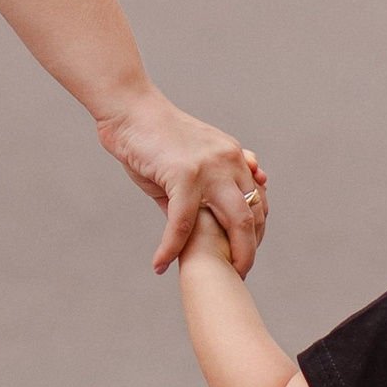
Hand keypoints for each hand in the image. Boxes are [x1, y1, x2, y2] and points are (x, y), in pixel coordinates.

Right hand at [94, 86, 266, 274]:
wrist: (129, 109)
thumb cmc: (150, 137)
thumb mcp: (184, 164)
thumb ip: (194, 192)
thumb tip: (191, 227)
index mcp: (233, 157)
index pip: (258, 199)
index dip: (256, 230)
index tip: (246, 251)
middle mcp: (230, 161)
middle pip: (254, 214)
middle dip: (251, 248)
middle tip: (242, 272)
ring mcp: (210, 168)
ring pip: (234, 220)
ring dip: (234, 254)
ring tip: (226, 277)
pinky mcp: (184, 175)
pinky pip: (184, 222)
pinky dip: (171, 248)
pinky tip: (160, 264)